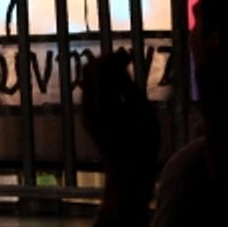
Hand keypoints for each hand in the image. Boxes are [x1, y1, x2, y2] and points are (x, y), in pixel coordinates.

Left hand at [81, 49, 158, 207]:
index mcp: (102, 105)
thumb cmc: (143, 143)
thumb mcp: (143, 109)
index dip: (112, 57)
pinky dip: (103, 85)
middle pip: (89, 71)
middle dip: (105, 63)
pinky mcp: (86, 119)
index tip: (128, 54)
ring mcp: (84, 114)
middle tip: (126, 60)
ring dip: (104, 73)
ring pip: (89, 82)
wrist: (129, 172)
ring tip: (125, 72)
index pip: (98, 68)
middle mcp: (87, 108)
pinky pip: (91, 94)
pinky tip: (119, 88)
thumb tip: (119, 58)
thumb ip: (128, 83)